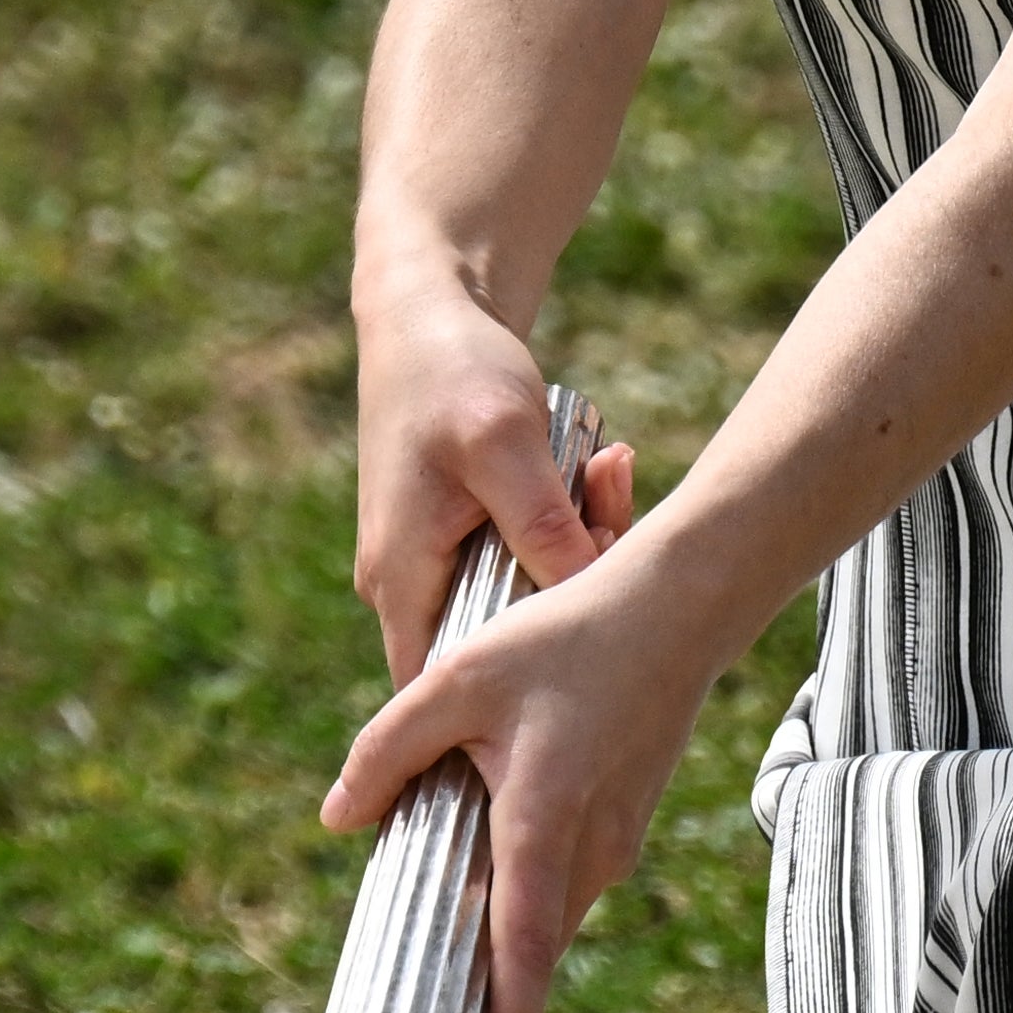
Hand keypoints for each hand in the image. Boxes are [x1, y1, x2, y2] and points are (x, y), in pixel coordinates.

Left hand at [318, 537, 709, 1012]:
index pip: (523, 949)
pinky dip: (523, 895)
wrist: (674, 609)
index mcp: (541, 822)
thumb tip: (338, 820)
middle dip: (491, 1005)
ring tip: (449, 969)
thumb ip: (387, 752)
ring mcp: (613, 844)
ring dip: (503, 942)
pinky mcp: (621, 827)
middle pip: (528, 949)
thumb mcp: (455, 680)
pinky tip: (486, 864)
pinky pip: (561, 883)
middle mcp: (587, 850)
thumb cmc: (561, 637)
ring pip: (544, 914)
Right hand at [352, 289, 638, 666]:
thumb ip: (543, 526)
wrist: (430, 310)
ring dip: (578, 547)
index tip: (586, 655)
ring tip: (606, 477)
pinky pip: (528, 557)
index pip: (437, 694)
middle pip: (499, 643)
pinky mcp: (464, 536)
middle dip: (569, 596)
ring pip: (524, 596)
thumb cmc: (455, 372)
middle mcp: (408, 586)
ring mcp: (435, 562)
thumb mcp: (504, 445)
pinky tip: (597, 472)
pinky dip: (569, 523)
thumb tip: (586, 604)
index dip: (505, 702)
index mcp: (401, 580)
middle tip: (612, 520)